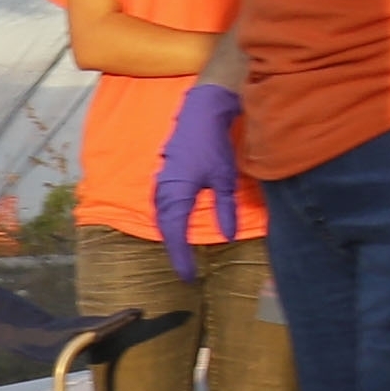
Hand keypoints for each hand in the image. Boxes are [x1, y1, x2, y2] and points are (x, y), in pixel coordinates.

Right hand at [152, 81, 246, 281]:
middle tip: (186, 270)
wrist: (201, 113)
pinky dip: (169, 221)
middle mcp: (164, 190)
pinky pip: (163, 206)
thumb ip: (225, 209)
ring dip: (171, 236)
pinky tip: (177, 224)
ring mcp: (162, 182)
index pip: (176, 234)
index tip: (188, 277)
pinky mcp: (165, 175)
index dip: (181, 258)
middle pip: (166, 229)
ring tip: (181, 252)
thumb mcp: (225, 180)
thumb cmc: (213, 144)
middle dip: (175, 250)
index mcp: (177, 194)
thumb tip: (228, 237)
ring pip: (162, 217)